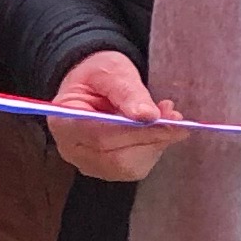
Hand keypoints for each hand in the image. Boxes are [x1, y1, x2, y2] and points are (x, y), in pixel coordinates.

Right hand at [45, 48, 183, 182]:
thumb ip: (128, 92)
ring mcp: (88, 163)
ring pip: (128, 167)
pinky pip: (134, 167)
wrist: (93, 83)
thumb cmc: (99, 74)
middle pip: (116, 158)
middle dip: (151, 140)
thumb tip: (148, 116)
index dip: (136, 133)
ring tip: (168, 117)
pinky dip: (153, 149)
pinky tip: (158, 129)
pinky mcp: (106, 169)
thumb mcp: (113, 71)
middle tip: (176, 118)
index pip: (100, 136)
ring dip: (155, 144)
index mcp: (64, 121)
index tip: (167, 121)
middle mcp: (72, 149)